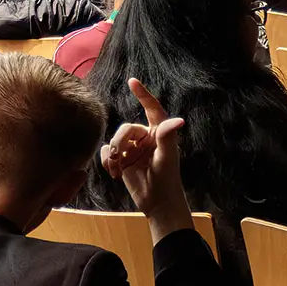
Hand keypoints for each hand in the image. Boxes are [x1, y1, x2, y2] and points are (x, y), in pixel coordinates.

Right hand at [100, 78, 190, 240]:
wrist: (157, 203)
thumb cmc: (167, 180)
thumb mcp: (168, 157)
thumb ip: (168, 136)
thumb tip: (179, 120)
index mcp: (159, 133)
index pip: (152, 109)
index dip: (143, 94)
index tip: (132, 81)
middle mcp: (145, 139)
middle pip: (126, 129)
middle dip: (120, 142)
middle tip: (118, 158)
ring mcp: (133, 150)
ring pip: (115, 140)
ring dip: (113, 154)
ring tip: (116, 168)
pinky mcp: (122, 161)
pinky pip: (107, 152)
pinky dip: (107, 160)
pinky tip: (113, 172)